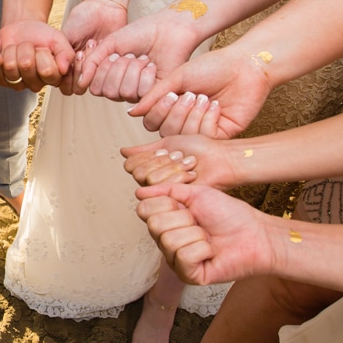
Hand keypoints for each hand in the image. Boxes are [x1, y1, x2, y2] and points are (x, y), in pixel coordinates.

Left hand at [0, 19, 73, 90]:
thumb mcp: (58, 39)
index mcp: (53, 77)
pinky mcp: (3, 80)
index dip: (43, 55)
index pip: (47, 71)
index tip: (45, 49)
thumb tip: (64, 69)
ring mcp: (18, 84)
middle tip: (31, 47)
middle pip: (27, 67)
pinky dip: (3, 54)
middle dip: (27, 49)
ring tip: (19, 48)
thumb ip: (66, 53)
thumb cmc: (41, 36)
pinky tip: (10, 53)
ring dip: (14, 50)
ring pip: (11, 67)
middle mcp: (36, 84)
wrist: (22, 30)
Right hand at [59, 0, 127, 92]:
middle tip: (81, 50)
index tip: (70, 56)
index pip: (64, 82)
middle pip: (78, 84)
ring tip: (92, 44)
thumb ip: (60, 56)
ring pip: (92, 80)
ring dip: (91, 63)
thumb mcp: (65, 35)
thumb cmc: (83, 17)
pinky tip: (101, 45)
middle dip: (79, 67)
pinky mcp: (111, 63)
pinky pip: (107, 73)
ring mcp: (97, 66)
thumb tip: (59, 73)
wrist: (104, 7)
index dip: (66, 73)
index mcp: (68, 62)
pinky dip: (104, 61)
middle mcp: (82, 67)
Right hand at [76, 13, 201, 96]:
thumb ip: (91, 62)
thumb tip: (81, 82)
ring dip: (133, 70)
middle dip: (119, 68)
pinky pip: (142, 93)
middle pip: (109, 92)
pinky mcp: (155, 94)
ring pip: (125, 92)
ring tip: (143, 58)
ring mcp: (139, 92)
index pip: (95, 87)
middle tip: (131, 55)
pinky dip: (146, 75)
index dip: (103, 70)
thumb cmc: (140, 33)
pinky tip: (152, 65)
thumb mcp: (109, 43)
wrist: (167, 28)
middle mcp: (122, 87)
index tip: (114, 53)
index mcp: (110, 77)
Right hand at [121, 134, 237, 189]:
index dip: (148, 156)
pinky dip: (181, 176)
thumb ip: (144, 149)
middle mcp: (155, 183)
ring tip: (187, 166)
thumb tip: (123, 151)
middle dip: (162, 161)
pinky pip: (165, 187)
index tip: (166, 151)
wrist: (219, 158)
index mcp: (151, 169)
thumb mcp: (167, 142)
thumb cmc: (199, 149)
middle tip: (179, 157)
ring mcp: (165, 193)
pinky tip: (192, 176)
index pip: (131, 164)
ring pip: (151, 179)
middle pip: (140, 172)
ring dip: (173, 167)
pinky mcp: (175, 200)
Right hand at [128, 46, 269, 137]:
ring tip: (204, 98)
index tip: (171, 95)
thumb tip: (132, 113)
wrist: (244, 66)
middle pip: (166, 133)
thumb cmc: (212, 67)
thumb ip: (154, 95)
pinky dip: (207, 120)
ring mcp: (202, 129)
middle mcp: (185, 120)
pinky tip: (216, 107)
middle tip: (191, 95)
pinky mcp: (221, 135)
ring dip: (193, 116)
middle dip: (177, 113)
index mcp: (172, 107)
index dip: (158, 113)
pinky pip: (204, 137)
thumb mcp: (178, 77)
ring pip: (184, 137)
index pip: (152, 123)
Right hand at [134, 183, 279, 285]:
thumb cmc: (229, 214)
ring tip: (208, 238)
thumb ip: (166, 190)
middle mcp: (166, 242)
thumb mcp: (196, 193)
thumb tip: (138, 193)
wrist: (255, 233)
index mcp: (165, 222)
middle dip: (183, 218)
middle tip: (200, 223)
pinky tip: (211, 252)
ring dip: (196, 234)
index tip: (187, 206)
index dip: (167, 203)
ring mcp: (175, 261)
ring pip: (169, 241)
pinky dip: (203, 249)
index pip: (144, 210)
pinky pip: (183, 256)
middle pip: (155, 225)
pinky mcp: (188, 276)